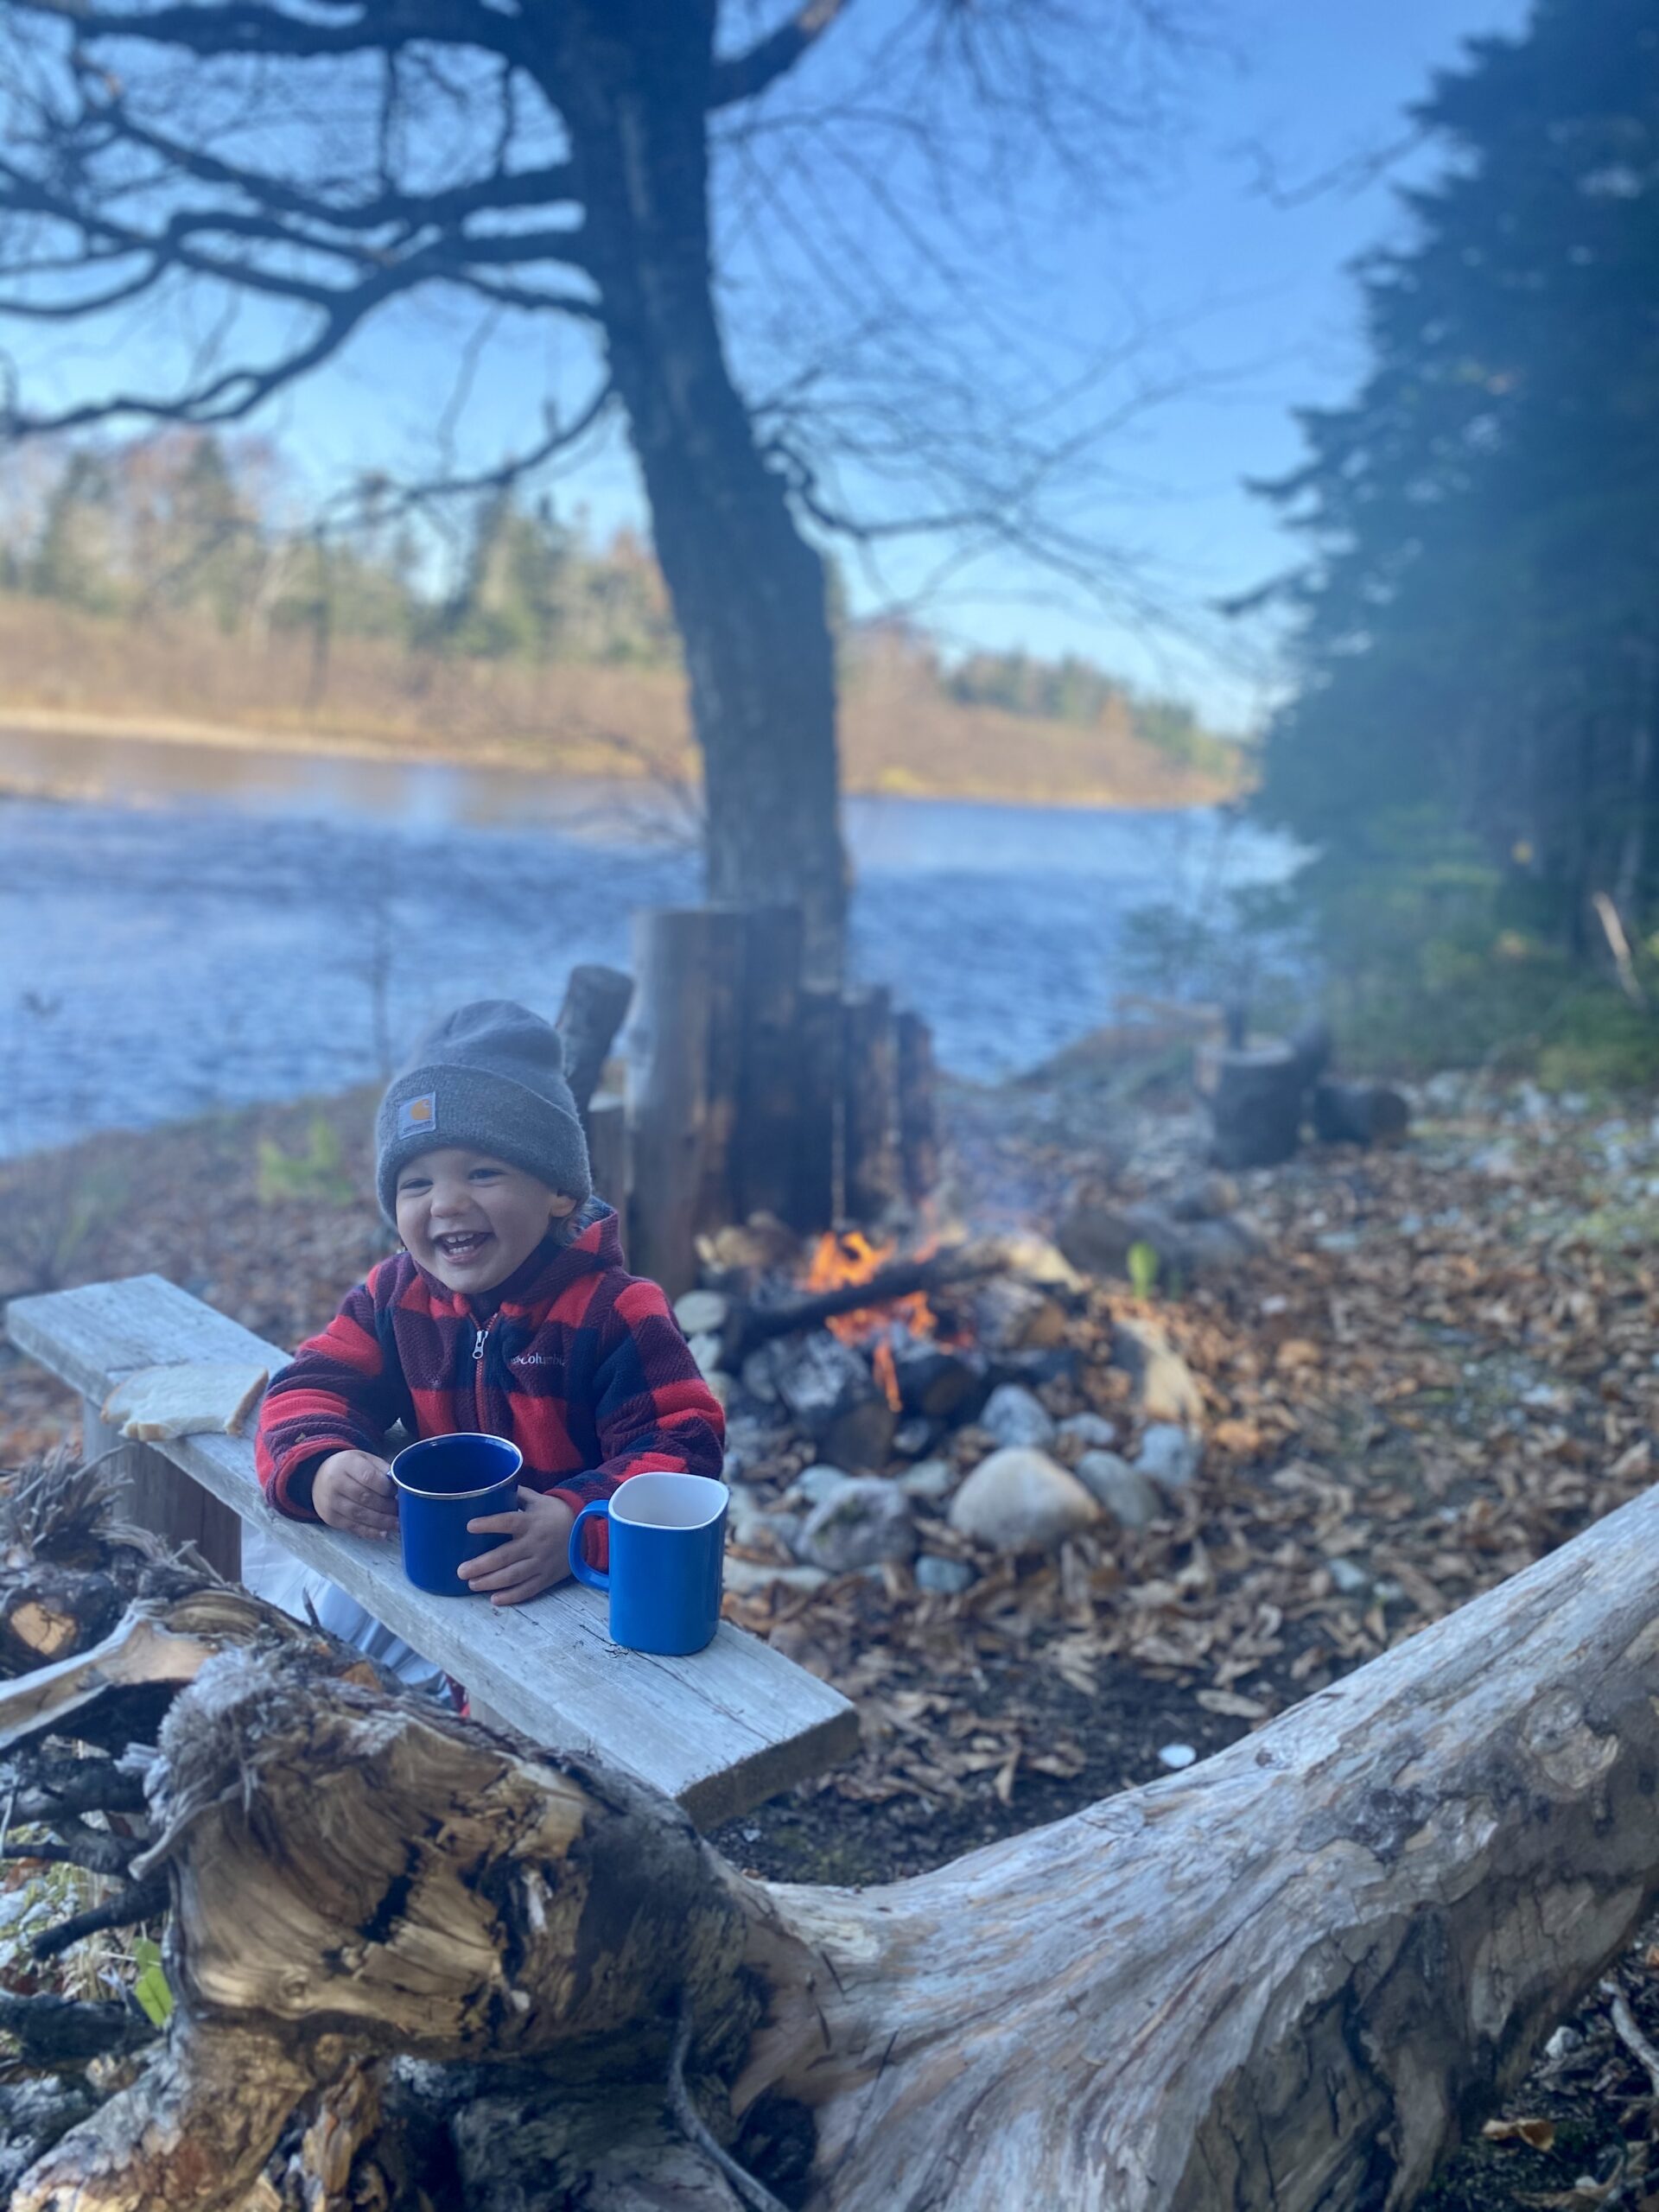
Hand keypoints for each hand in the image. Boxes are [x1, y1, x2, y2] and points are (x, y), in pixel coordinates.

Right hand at [312, 1450, 397, 1538]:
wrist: (318, 1477)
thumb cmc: (348, 1467)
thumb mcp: (364, 1459)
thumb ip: (381, 1469)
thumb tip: (400, 1484)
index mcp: (347, 1464)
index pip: (369, 1477)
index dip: (386, 1488)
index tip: (399, 1492)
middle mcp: (335, 1483)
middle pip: (365, 1497)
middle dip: (387, 1506)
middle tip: (402, 1510)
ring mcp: (331, 1502)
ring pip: (360, 1515)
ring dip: (382, 1522)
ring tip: (398, 1524)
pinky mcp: (330, 1518)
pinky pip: (352, 1527)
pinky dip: (370, 1532)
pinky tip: (384, 1533)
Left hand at [460, 1486, 574, 1605]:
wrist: (585, 1532)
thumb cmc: (555, 1514)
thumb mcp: (538, 1500)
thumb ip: (515, 1495)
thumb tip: (490, 1488)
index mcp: (532, 1522)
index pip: (508, 1522)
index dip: (489, 1524)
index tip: (470, 1526)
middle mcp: (536, 1543)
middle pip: (506, 1556)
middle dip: (482, 1565)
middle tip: (461, 1571)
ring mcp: (542, 1563)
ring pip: (513, 1576)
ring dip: (491, 1582)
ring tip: (471, 1584)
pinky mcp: (547, 1578)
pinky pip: (528, 1590)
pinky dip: (511, 1596)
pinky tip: (494, 1599)